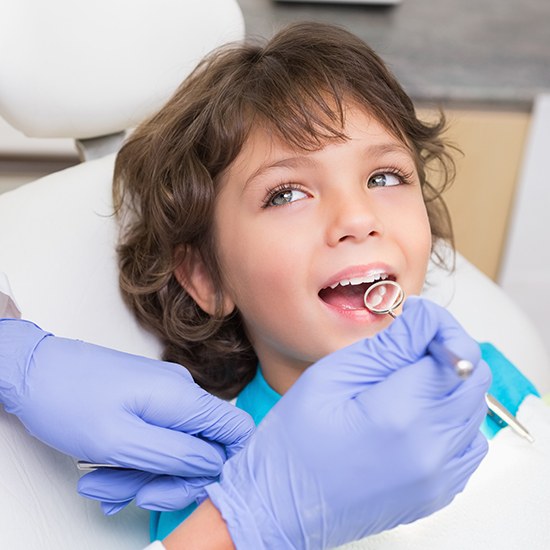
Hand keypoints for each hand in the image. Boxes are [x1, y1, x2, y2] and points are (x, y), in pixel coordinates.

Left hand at [0, 319, 254, 512]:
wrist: (32, 370)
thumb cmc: (67, 399)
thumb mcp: (121, 441)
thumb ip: (175, 455)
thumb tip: (215, 464)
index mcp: (183, 397)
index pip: (237, 429)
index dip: (226, 464)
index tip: (193, 486)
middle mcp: (180, 393)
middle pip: (202, 449)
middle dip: (168, 480)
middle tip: (133, 494)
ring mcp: (164, 396)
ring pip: (173, 449)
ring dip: (142, 475)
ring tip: (102, 484)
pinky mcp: (147, 401)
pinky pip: (155, 439)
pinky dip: (134, 461)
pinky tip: (105, 473)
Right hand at [205, 297, 490, 548]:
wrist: (281, 505)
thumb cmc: (294, 443)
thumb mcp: (332, 376)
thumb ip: (387, 346)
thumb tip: (424, 319)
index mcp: (401, 414)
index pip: (457, 353)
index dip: (439, 328)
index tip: (417, 323)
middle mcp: (431, 450)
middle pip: (474, 379)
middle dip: (447, 351)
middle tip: (408, 348)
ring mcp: (438, 477)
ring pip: (473, 409)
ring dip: (449, 385)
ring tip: (405, 383)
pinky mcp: (437, 492)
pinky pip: (467, 444)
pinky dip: (450, 419)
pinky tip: (414, 415)